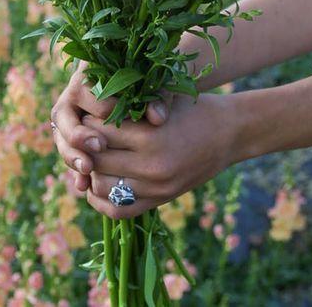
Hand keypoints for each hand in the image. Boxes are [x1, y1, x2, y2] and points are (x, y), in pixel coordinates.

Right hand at [50, 64, 170, 191]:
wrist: (147, 85)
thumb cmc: (152, 78)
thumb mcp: (156, 82)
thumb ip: (158, 95)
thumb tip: (158, 117)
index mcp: (89, 72)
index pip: (86, 89)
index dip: (101, 104)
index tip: (117, 116)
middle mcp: (74, 93)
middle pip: (63, 115)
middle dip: (78, 134)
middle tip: (99, 147)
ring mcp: (72, 116)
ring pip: (62, 137)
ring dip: (72, 155)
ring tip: (88, 169)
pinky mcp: (75, 136)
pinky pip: (70, 153)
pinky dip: (76, 168)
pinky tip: (84, 186)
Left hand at [82, 93, 236, 218]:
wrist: (229, 133)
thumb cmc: (194, 109)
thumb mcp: (164, 101)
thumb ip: (130, 107)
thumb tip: (89, 116)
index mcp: (151, 137)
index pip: (101, 133)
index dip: (88, 123)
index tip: (86, 115)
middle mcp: (152, 166)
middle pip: (98, 161)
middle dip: (85, 148)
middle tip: (82, 137)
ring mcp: (156, 188)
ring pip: (103, 187)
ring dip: (90, 173)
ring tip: (89, 156)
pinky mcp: (160, 201)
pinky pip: (119, 210)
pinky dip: (101, 200)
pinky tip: (95, 183)